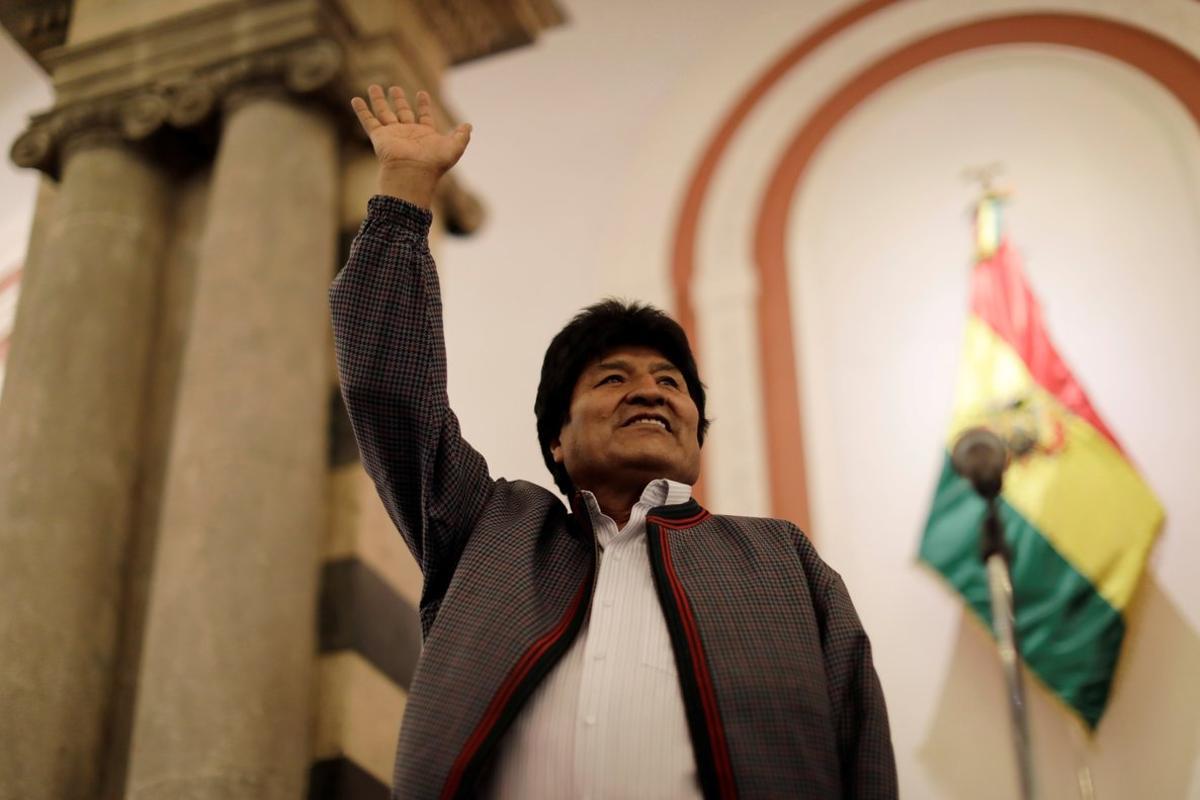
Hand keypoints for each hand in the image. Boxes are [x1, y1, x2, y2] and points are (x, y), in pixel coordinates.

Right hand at [350, 85, 471, 207]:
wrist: (413, 174)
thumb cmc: (434, 164)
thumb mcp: (454, 148)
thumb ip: (462, 136)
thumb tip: (469, 126)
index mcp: (425, 134)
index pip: (424, 116)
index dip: (424, 105)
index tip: (422, 93)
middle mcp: (408, 133)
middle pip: (402, 112)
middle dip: (398, 100)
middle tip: (395, 88)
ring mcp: (392, 134)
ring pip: (384, 112)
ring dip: (378, 99)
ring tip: (374, 86)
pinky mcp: (379, 136)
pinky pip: (368, 120)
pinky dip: (361, 110)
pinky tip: (355, 99)